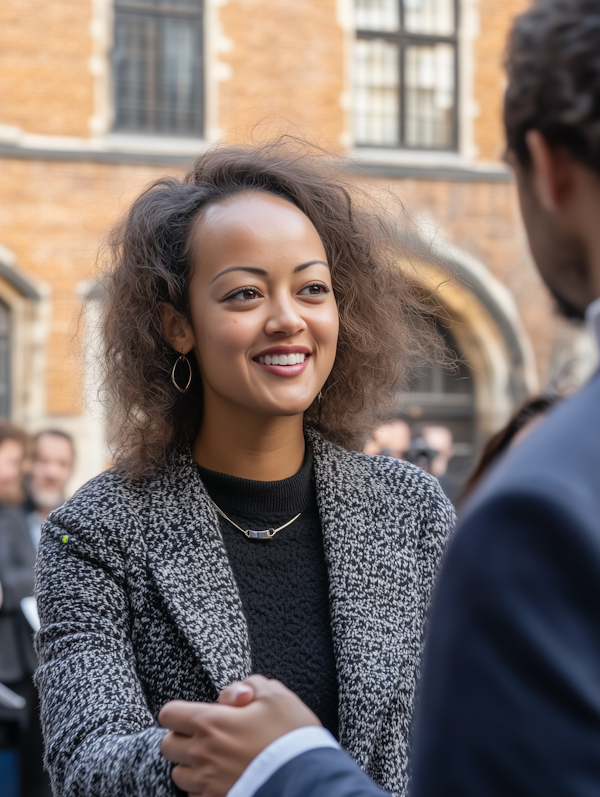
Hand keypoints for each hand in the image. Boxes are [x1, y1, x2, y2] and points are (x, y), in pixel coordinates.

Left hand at [159, 675, 320, 796]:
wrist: (307, 780)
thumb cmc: (290, 735)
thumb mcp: (275, 695)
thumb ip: (249, 685)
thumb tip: (235, 693)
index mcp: (210, 723)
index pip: (169, 714)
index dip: (180, 711)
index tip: (195, 713)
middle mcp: (202, 754)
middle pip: (168, 745)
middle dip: (182, 738)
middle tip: (207, 736)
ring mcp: (207, 784)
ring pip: (179, 775)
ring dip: (192, 766)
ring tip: (217, 759)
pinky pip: (196, 796)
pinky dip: (205, 788)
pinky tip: (226, 778)